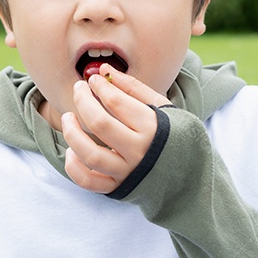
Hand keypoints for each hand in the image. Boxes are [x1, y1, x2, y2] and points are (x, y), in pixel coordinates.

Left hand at [61, 63, 171, 192]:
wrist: (190, 176)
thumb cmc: (175, 135)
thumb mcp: (161, 107)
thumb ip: (132, 87)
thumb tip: (104, 70)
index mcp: (152, 127)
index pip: (116, 101)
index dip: (100, 86)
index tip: (94, 79)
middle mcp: (138, 150)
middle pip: (99, 123)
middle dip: (82, 100)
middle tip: (78, 89)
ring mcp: (126, 171)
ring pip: (89, 154)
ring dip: (72, 133)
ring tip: (67, 118)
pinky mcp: (117, 188)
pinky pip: (88, 181)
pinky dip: (73, 166)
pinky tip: (72, 150)